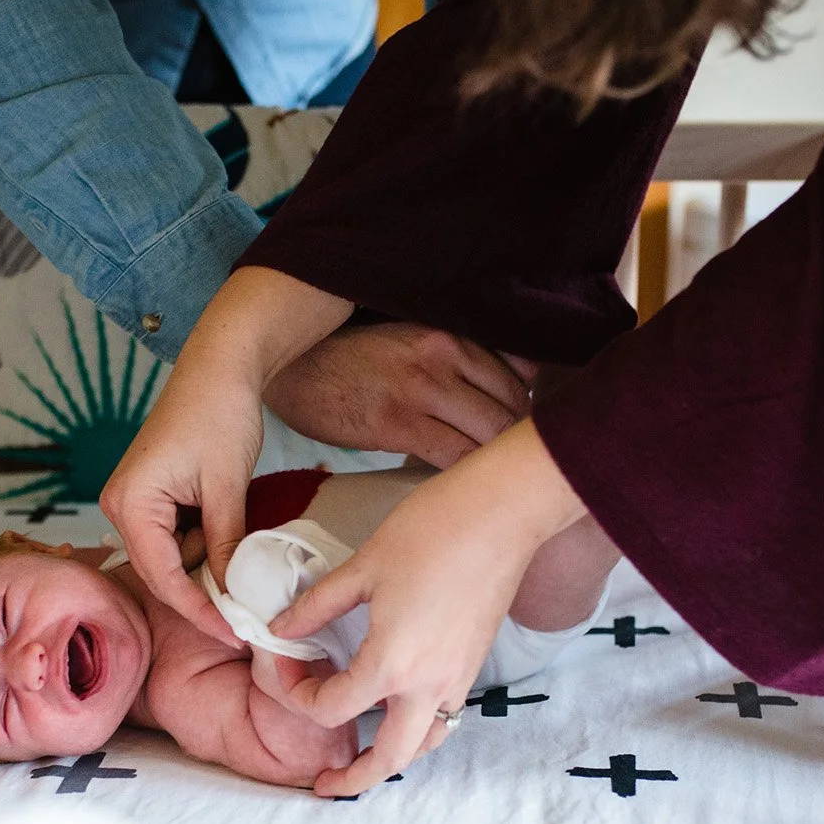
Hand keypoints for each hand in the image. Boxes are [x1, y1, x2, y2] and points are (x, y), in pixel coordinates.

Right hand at [103, 268, 352, 642]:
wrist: (220, 366)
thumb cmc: (219, 414)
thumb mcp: (228, 487)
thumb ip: (226, 545)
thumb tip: (232, 596)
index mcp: (130, 503)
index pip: (162, 577)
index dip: (198, 611)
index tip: (233, 634)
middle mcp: (121, 505)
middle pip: (160, 573)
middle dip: (200, 599)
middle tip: (241, 627)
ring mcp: (134, 501)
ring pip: (169, 559)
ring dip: (203, 574)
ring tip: (243, 595)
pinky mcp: (152, 496)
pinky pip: (175, 539)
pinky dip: (203, 551)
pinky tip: (230, 560)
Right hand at [264, 323, 537, 467]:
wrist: (292, 370)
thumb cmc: (351, 363)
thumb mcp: (410, 343)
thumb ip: (458, 360)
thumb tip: (513, 387)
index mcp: (450, 332)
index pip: (522, 373)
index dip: (531, 413)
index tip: (527, 438)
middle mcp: (444, 352)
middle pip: (515, 405)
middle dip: (522, 442)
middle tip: (516, 472)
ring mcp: (422, 385)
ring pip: (491, 432)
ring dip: (499, 463)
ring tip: (496, 485)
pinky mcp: (398, 421)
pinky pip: (455, 455)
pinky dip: (468, 476)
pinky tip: (464, 490)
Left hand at [269, 420, 588, 796]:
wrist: (504, 513)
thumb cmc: (433, 531)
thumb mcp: (362, 567)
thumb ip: (316, 608)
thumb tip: (281, 630)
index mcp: (392, 664)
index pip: (332, 709)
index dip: (296, 694)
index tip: (282, 665)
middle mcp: (429, 685)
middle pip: (388, 758)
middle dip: (354, 778)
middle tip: (324, 784)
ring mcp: (458, 679)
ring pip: (425, 745)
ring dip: (392, 759)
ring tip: (363, 757)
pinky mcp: (473, 665)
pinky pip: (445, 719)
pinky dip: (419, 730)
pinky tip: (397, 712)